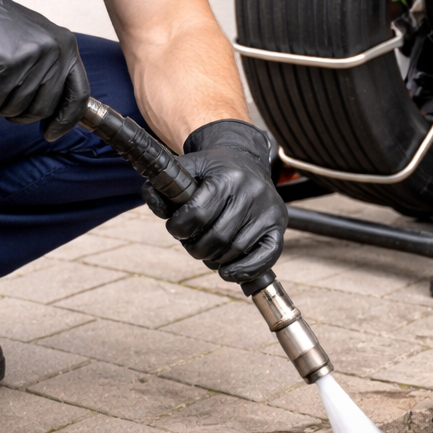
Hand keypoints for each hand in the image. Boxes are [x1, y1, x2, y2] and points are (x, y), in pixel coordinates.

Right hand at [0, 0, 89, 140]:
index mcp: (66, 46)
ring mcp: (30, 59)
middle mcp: (54, 52)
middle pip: (42, 109)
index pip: (79, 94)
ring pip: (15, 109)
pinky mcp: (5, 67)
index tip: (51, 133)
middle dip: (18, 112)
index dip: (66, 120)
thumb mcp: (36, 43)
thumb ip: (50, 71)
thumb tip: (55, 111)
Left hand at [143, 120, 286, 282]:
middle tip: (191, 243)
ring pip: (235, 251)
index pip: (197, 215)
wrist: (246, 160)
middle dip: (196, 247)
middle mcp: (251, 193)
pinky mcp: (279, 226)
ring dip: (215, 259)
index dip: (179, 228)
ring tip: (208, 250)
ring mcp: (268, 211)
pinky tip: (227, 271)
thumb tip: (154, 201)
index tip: (176, 229)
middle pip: (216, 238)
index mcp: (226, 178)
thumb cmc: (212, 171)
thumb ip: (163, 187)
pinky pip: (264, 259)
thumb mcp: (187, 169)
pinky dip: (242, 271)